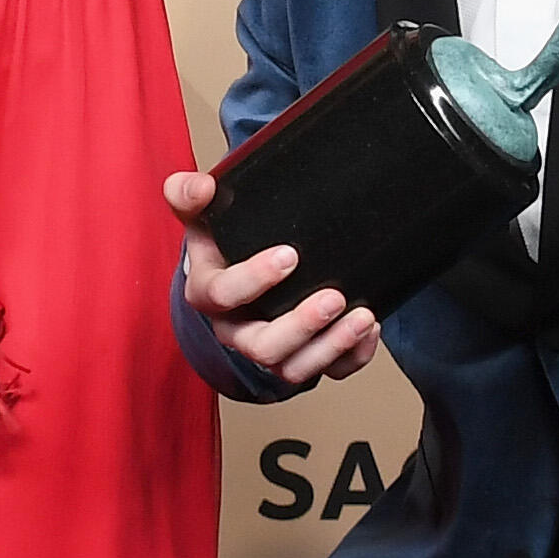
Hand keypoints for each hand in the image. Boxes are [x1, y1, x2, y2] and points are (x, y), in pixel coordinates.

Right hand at [166, 169, 378, 387]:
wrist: (235, 265)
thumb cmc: (220, 241)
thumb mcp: (200, 215)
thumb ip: (189, 194)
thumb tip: (202, 185)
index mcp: (207, 293)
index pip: (223, 295)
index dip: (254, 280)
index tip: (290, 255)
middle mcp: (235, 329)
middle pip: (261, 347)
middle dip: (301, 326)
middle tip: (334, 297)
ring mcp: (268, 347)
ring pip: (293, 368)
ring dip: (332, 346)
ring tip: (362, 318)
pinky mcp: (299, 357)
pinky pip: (327, 372)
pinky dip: (352, 356)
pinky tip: (369, 330)